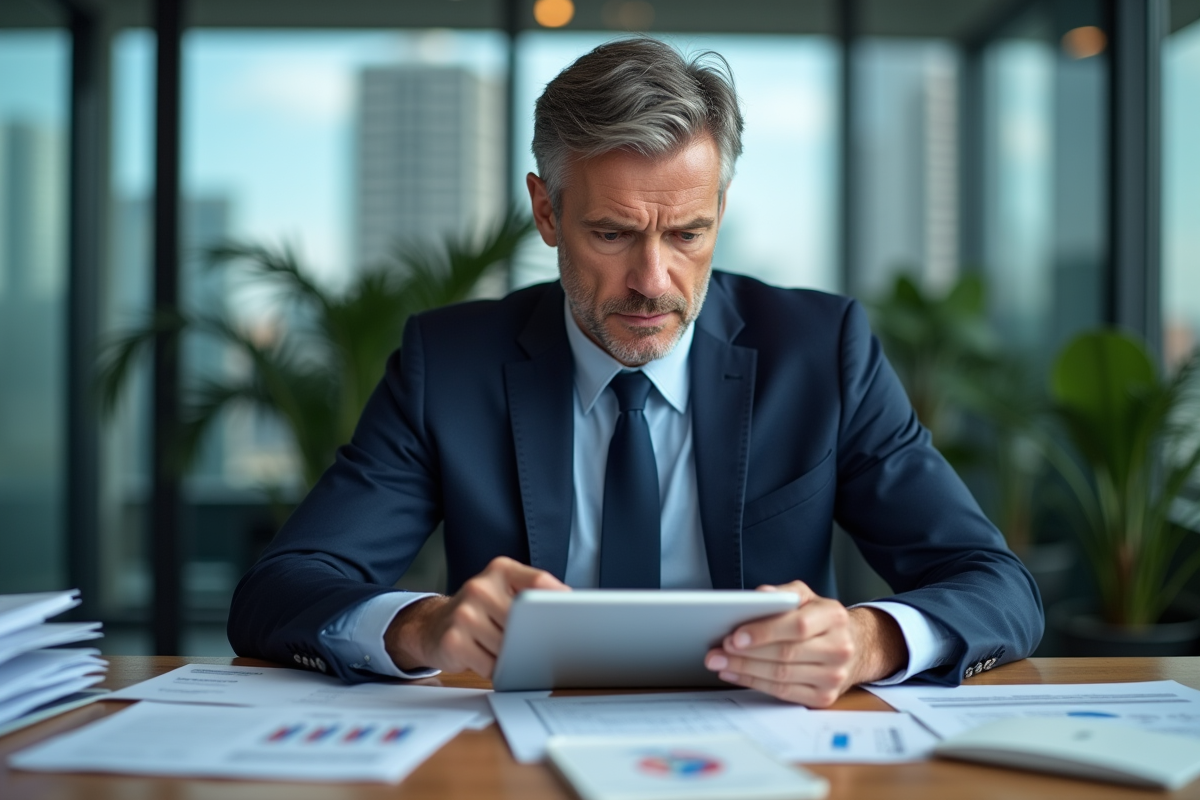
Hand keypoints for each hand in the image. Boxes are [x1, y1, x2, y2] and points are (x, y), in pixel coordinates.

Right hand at [384, 556, 567, 676]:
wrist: (431, 625)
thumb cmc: (479, 611)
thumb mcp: (503, 591)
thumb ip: (532, 595)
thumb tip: (570, 611)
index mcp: (500, 570)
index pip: (538, 582)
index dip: (559, 600)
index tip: (572, 615)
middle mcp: (480, 586)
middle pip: (526, 621)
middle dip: (534, 637)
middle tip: (537, 643)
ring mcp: (464, 613)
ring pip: (510, 646)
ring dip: (514, 656)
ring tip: (503, 648)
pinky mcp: (453, 640)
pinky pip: (491, 665)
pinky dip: (497, 669)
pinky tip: (487, 658)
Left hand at [703, 581, 906, 706]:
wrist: (854, 647)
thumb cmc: (822, 620)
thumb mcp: (808, 597)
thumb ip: (784, 593)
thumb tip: (758, 596)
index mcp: (834, 617)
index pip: (797, 626)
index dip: (764, 632)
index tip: (735, 636)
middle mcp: (839, 648)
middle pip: (785, 654)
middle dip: (745, 654)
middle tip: (717, 651)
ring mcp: (834, 676)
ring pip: (782, 676)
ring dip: (745, 670)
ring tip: (720, 662)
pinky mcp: (824, 697)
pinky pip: (784, 692)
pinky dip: (755, 684)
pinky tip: (737, 675)